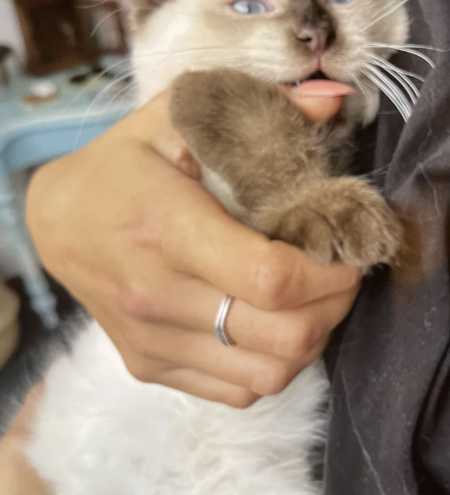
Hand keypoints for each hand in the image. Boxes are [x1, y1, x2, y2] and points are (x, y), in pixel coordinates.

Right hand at [26, 87, 360, 406]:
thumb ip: (254, 107)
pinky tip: (273, 326)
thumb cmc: (123, 167)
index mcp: (168, 228)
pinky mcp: (151, 367)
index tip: (347, 251)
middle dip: (335, 308)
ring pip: (268, 375)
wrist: (57, 223)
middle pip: (284, 337)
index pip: (272, 278)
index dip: (330, 272)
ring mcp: (154, 342)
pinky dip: (272, 365)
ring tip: (314, 302)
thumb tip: (334, 102)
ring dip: (311, 341)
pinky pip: (239, 392)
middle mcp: (158, 297)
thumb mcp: (177, 119)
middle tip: (342, 276)